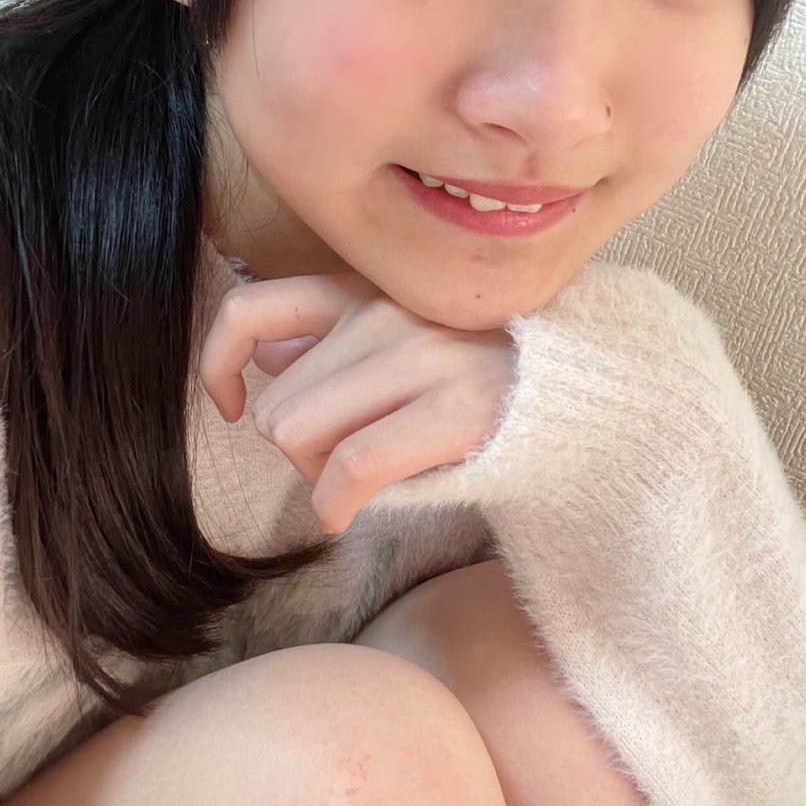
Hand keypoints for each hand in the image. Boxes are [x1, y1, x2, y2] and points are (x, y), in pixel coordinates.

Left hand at [198, 271, 516, 533]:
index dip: (220, 365)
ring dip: (317, 475)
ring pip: (298, 434)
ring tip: (362, 479)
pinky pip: (350, 467)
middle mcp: (385, 312)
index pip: (252, 310)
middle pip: (278, 405)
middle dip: (297, 449)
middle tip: (344, 462)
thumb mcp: (403, 341)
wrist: (584, 397)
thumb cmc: (483, 380)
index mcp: (366, 291)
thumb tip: (264, 355)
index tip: (236, 406)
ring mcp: (421, 355)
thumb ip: (334, 341)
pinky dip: (335, 505)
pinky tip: (349, 515)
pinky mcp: (455, 408)